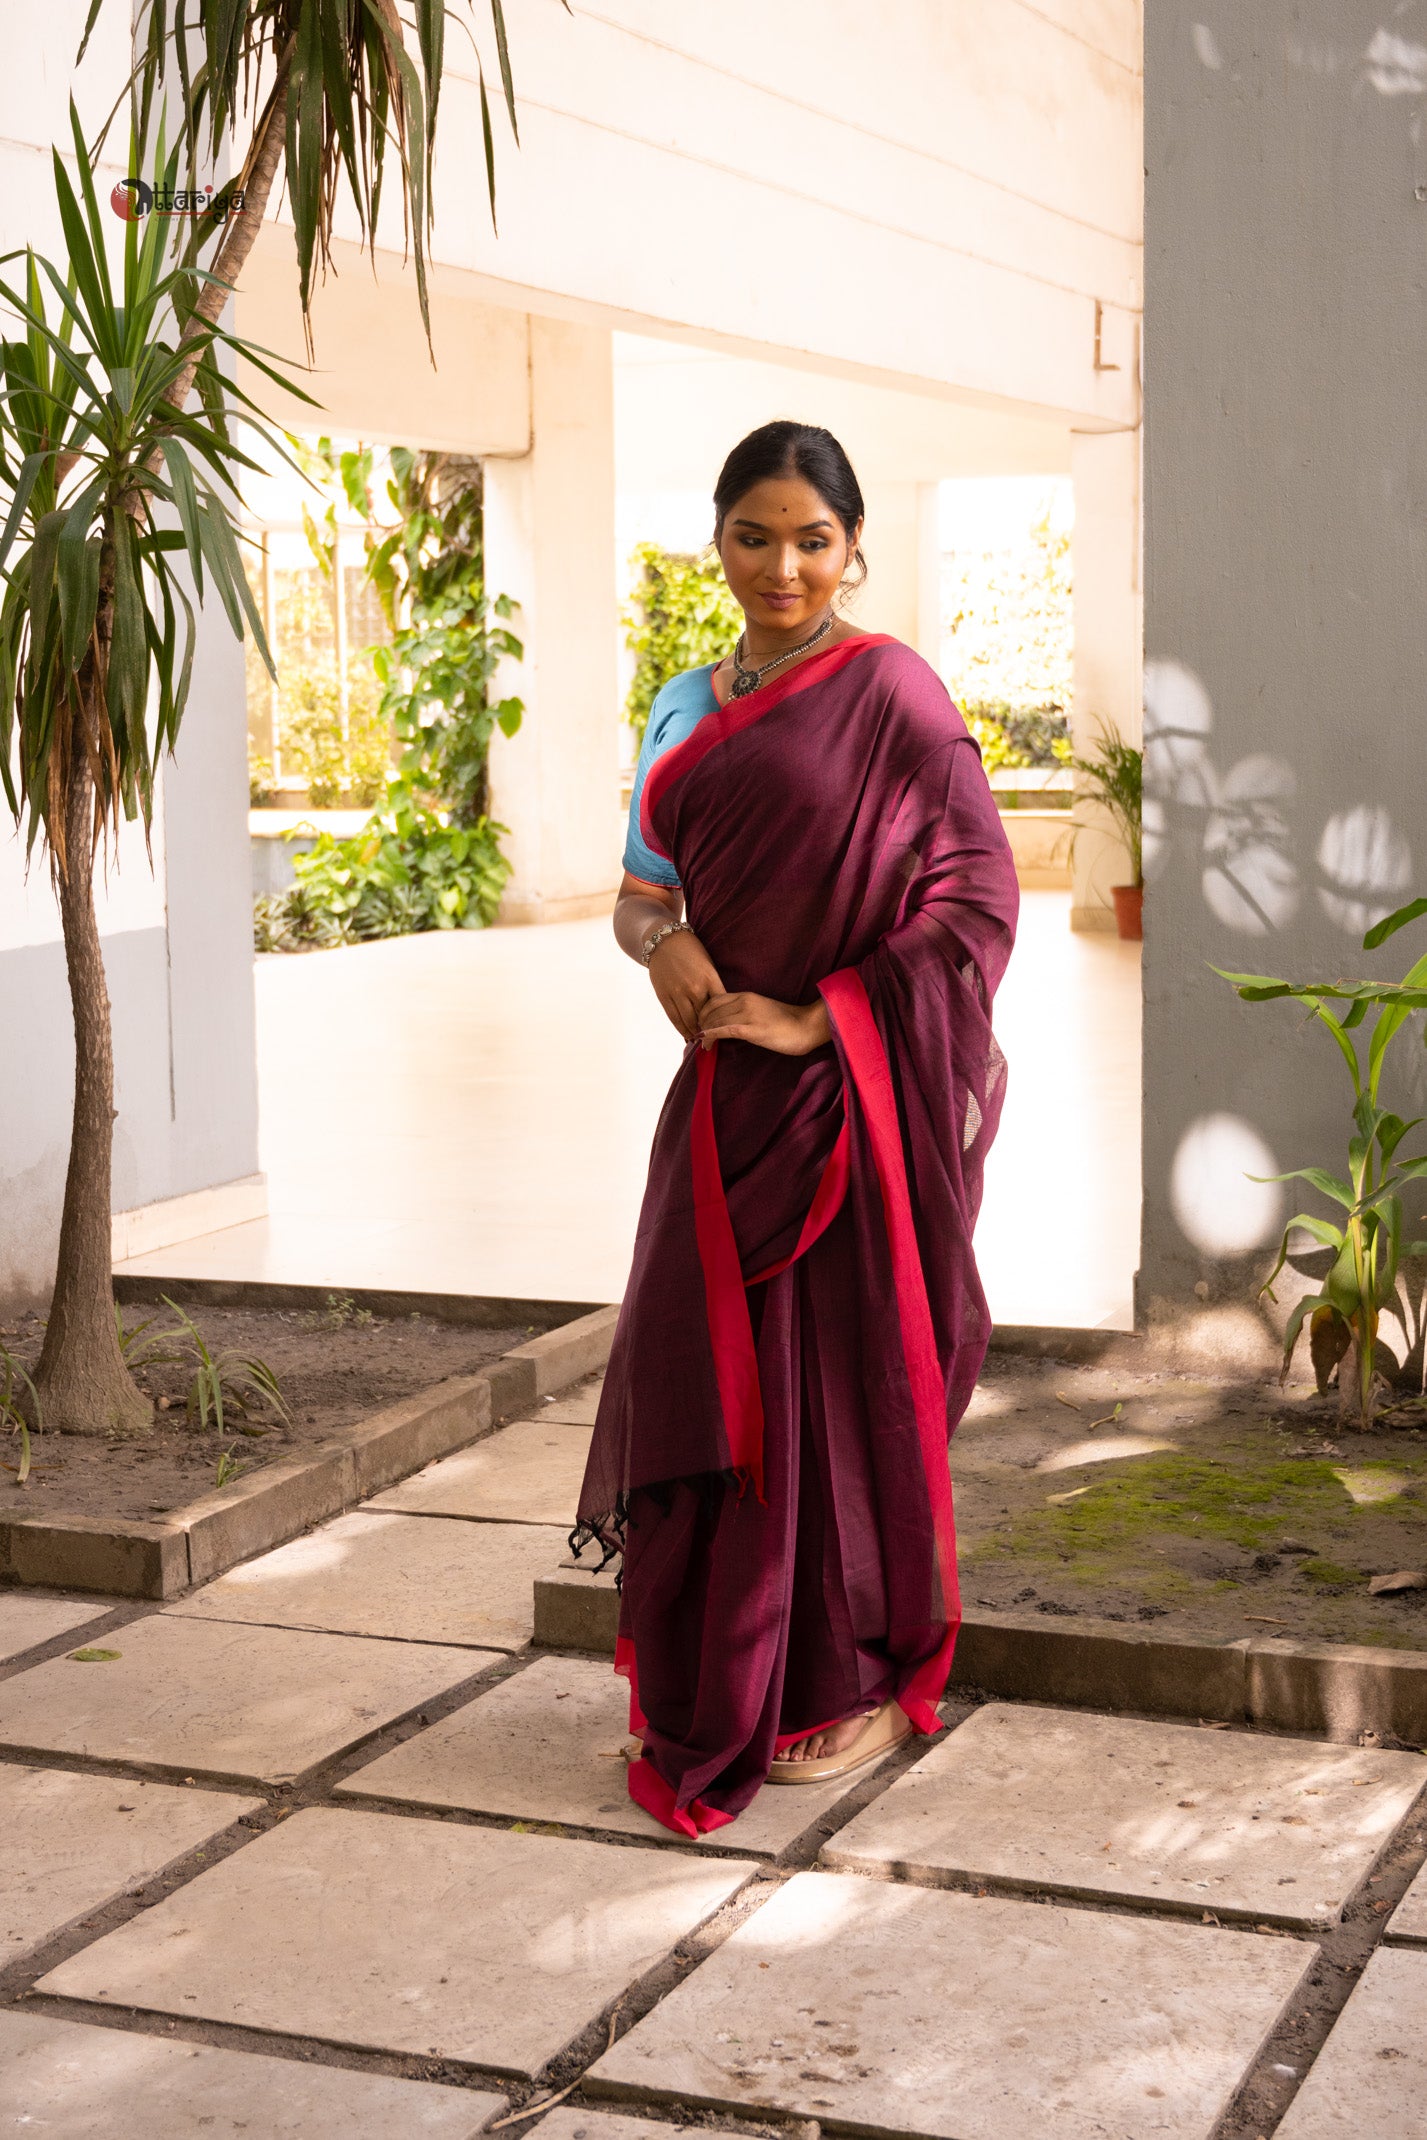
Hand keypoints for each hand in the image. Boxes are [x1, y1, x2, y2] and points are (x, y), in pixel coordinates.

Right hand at [648, 927, 724, 1042]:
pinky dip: (681, 1029)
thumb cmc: (691, 951)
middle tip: (715, 1039)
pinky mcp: (664, 996)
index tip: (727, 1028)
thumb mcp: (708, 964)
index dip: (724, 1019)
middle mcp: (694, 988)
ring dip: (696, 1033)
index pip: (720, 1005)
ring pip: (689, 1021)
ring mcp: (678, 993)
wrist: (664, 940)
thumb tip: (720, 1007)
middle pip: (705, 1017)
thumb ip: (713, 985)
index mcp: (709, 978)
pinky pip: (674, 1018)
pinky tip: (687, 1035)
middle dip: (710, 1030)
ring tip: (701, 1039)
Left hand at [697, 991, 831, 1055]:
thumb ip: (745, 1013)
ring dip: (703, 1033)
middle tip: (697, 1038)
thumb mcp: (762, 1011)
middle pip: (710, 1010)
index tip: (701, 1026)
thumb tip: (729, 1024)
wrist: (807, 1027)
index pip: (714, 1000)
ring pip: (714, 1020)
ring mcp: (747, 1014)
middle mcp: (744, 1001)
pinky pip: (722, 1030)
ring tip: (702, 1045)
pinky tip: (705, 1044)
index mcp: (746, 996)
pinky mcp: (750, 1029)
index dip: (703, 1013)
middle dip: (700, 1024)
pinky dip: (710, 1037)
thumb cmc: (788, 1023)